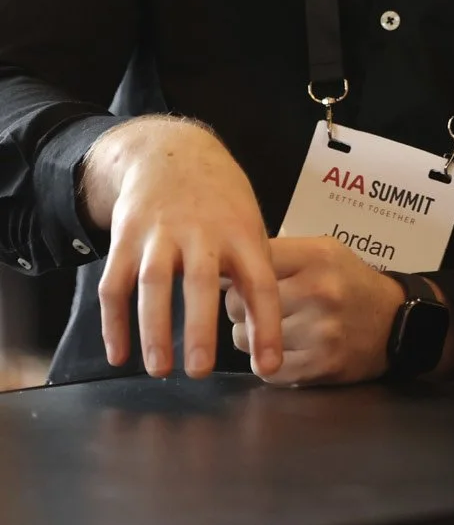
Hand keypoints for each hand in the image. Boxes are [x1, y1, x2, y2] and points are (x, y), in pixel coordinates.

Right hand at [80, 116, 281, 379]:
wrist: (172, 153)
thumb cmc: (220, 200)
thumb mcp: (250, 222)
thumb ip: (253, 269)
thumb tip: (266, 330)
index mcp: (241, 232)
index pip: (260, 282)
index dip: (267, 325)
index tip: (270, 367)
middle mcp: (201, 232)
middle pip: (200, 282)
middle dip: (200, 328)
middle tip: (200, 372)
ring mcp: (160, 234)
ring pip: (153, 284)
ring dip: (154, 330)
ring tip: (160, 371)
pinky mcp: (125, 237)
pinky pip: (114, 284)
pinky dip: (113, 322)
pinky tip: (118, 354)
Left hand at [226, 239, 453, 384]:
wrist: (397, 321)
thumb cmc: (351, 283)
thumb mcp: (324, 252)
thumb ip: (281, 256)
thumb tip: (224, 269)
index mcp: (317, 256)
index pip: (250, 264)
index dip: (236, 276)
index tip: (238, 284)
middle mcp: (318, 290)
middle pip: (241, 304)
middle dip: (240, 310)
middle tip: (253, 311)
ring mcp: (321, 330)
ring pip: (249, 340)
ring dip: (252, 340)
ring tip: (271, 333)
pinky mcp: (322, 364)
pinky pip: (268, 371)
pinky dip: (268, 365)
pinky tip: (283, 353)